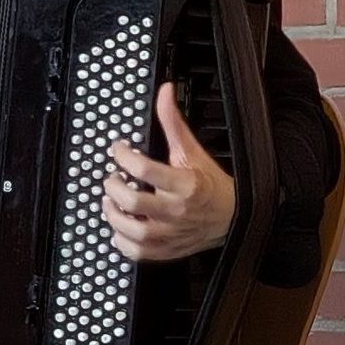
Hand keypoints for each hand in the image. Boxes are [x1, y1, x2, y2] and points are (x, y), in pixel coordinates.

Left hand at [105, 83, 234, 263]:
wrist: (232, 217)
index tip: (119, 150)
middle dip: (114, 187)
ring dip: (114, 215)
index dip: (123, 155)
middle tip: (113, 179)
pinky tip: (122, 227)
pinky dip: (122, 241)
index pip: (144, 168)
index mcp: (184, 184)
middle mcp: (176, 210)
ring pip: (132, 231)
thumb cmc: (211, 185)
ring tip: (112, 202)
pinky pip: (137, 252)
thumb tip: (165, 92)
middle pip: (132, 202)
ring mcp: (170, 233)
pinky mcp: (167, 249)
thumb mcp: (192, 151)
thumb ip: (173, 122)